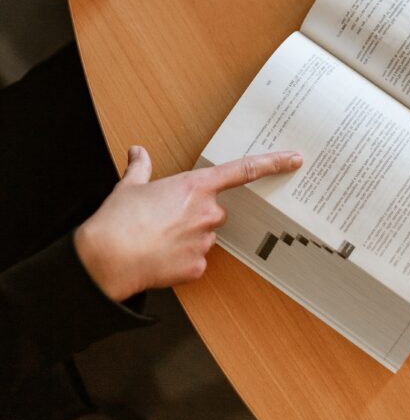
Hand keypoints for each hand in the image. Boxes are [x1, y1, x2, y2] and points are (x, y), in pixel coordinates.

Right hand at [74, 146, 303, 300]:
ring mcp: (205, 242)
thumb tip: (138, 152)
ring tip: (156, 240)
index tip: (293, 159)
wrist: (105, 259)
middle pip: (215, 211)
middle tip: (166, 220)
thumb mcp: (129, 186)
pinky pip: (196, 261)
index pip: (243, 170)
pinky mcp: (198, 268)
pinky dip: (181, 260)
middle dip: (196, 215)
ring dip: (188, 238)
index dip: (272, 162)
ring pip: (205, 237)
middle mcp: (207, 212)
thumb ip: (141, 167)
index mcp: (195, 187)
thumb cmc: (117, 221)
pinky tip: (159, 258)